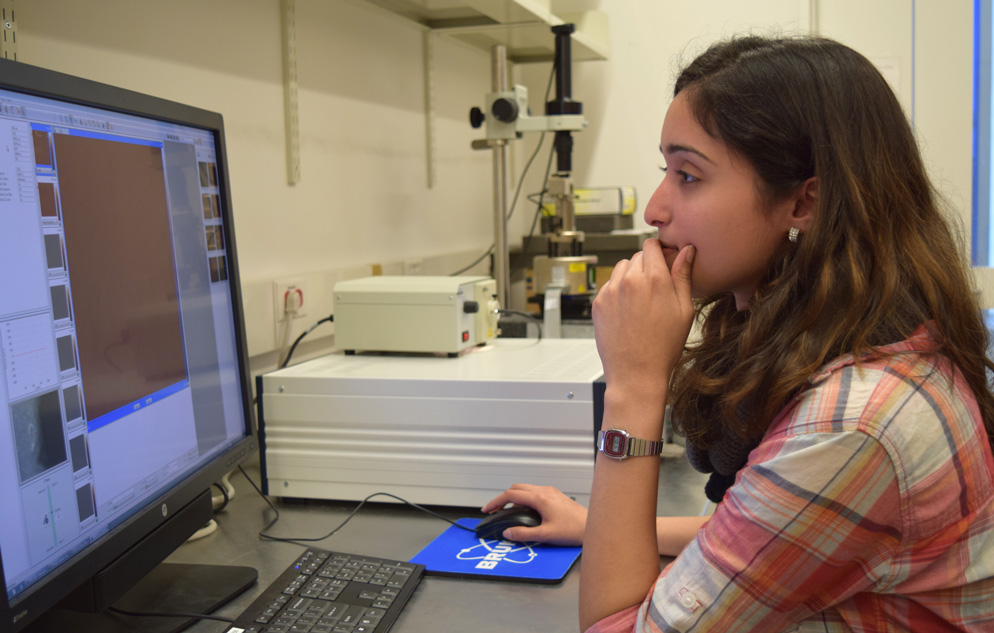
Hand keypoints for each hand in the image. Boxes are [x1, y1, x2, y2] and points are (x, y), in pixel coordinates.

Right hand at [480, 484, 586, 545]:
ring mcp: (551, 492)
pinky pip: (534, 492)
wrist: (592, 527)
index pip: (511, 495)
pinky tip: (525, 511)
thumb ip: (524, 534)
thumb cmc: (573, 530)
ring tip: (508, 511)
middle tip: (495, 510)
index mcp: (540, 498)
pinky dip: (524, 498)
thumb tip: (508, 533)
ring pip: (526, 489)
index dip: (496, 502)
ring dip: (514, 497)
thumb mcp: (545, 535)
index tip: (487, 509)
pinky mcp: (556, 496)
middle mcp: (545, 491)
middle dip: (503, 498)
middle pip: (517, 488)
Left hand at [592, 239, 695, 397]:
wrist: (636, 373)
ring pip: (621, 268)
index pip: (651, 246)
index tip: (664, 260)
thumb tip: (687, 251)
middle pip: (637, 256)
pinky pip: (609, 285)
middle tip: (655, 288)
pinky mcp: (598, 303)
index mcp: (654, 279)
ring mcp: (610, 291)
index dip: (659, 251)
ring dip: (631, 276)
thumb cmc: (664, 346)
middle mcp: (629, 280)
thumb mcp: (684, 310)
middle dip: (646, 265)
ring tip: (641, 300)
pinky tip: (629, 310)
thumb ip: (683, 276)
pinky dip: (618, 291)